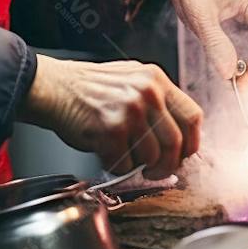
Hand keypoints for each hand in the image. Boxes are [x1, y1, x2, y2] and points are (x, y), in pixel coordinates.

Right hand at [18, 55, 202, 179]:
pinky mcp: (111, 129)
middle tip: (157, 170)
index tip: (183, 154)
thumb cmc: (89, 87)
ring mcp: (130, 110)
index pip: (193, 116)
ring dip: (137, 164)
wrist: (54, 87)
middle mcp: (147, 92)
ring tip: (122, 153)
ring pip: (151, 156)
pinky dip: (116, 165)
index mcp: (155, 78)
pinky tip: (106, 152)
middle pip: (176, 142)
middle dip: (168, 164)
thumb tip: (179, 134)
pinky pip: (125, 163)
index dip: (192, 142)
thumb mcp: (130, 79)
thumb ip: (156, 100)